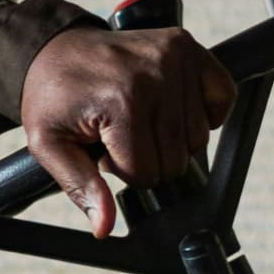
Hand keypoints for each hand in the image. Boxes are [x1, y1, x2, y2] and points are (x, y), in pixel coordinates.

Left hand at [21, 24, 236, 242]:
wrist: (53, 50)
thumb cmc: (54, 98)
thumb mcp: (51, 145)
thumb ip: (80, 187)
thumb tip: (104, 227)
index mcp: (122, 101)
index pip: (147, 173)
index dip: (121, 170)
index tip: (102, 147)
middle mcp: (155, 75)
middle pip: (176, 159)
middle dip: (146, 157)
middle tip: (117, 133)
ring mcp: (176, 56)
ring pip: (198, 138)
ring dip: (171, 138)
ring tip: (137, 118)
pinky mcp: (188, 46)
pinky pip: (222, 96)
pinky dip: (204, 111)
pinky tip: (171, 107)